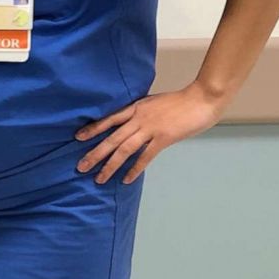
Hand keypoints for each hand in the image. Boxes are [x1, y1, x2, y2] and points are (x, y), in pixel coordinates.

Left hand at [75, 82, 225, 183]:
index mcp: (135, 107)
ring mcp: (150, 128)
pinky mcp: (163, 138)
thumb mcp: (154, 103)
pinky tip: (126, 179)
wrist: (200, 99)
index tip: (78, 137)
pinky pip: (145, 156)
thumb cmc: (179, 101)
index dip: (93, 128)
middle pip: (112, 138)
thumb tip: (131, 124)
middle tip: (80, 166)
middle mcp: (138, 118)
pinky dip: (134, 169)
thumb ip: (141, 113)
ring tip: (99, 178)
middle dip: (95, 153)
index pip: (109, 119)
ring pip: (124, 149)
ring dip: (110, 165)